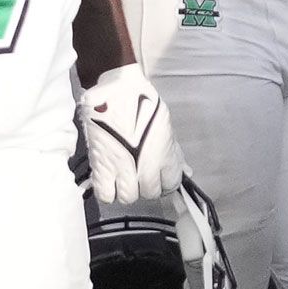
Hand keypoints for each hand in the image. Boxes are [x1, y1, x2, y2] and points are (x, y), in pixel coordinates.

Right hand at [77, 66, 176, 204]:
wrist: (117, 91)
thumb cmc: (143, 103)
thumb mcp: (165, 127)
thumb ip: (174, 153)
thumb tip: (186, 171)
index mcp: (164, 155)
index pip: (171, 184)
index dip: (165, 182)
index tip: (159, 177)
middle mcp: (145, 166)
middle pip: (150, 193)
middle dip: (146, 185)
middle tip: (140, 172)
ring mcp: (122, 168)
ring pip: (128, 197)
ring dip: (127, 189)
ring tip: (124, 174)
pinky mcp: (101, 167)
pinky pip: (106, 195)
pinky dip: (107, 191)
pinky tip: (110, 178)